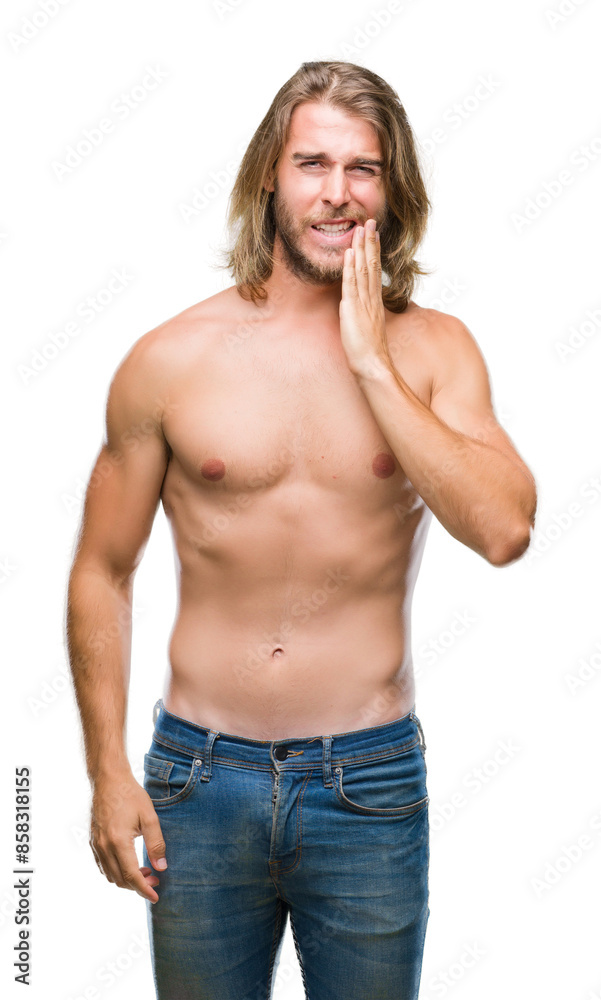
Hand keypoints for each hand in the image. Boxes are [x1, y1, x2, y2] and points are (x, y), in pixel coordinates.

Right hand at [89, 772, 166, 903]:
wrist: (108, 780)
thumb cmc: (131, 795)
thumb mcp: (149, 817)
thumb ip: (156, 843)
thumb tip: (161, 867)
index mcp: (118, 842)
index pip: (132, 876)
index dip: (144, 890)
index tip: (156, 897)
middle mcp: (104, 847)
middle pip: (120, 880)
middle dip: (138, 886)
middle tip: (155, 879)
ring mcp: (96, 845)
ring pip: (110, 876)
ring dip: (127, 880)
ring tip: (145, 871)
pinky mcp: (93, 842)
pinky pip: (103, 866)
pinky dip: (116, 872)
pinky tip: (129, 863)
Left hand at [339, 218, 390, 378]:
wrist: (372, 364)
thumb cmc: (369, 352)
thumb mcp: (367, 327)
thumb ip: (364, 314)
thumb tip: (356, 306)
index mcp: (374, 301)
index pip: (374, 270)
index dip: (373, 251)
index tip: (372, 234)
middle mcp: (371, 298)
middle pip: (371, 264)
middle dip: (370, 242)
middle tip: (369, 221)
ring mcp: (363, 302)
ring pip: (363, 270)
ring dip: (361, 248)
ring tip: (361, 229)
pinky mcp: (353, 310)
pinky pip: (352, 284)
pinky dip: (350, 268)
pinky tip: (349, 254)